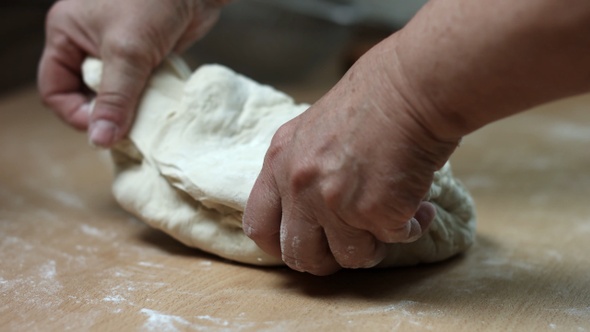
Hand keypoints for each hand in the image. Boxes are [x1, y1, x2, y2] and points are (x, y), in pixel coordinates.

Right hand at [38, 0, 227, 146]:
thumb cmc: (153, 2)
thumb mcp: (128, 52)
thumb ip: (116, 98)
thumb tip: (99, 140)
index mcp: (67, 35)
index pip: (55, 89)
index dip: (75, 114)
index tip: (103, 130)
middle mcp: (88, 45)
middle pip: (84, 95)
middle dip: (104, 115)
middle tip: (127, 132)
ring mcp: (118, 52)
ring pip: (115, 95)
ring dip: (129, 111)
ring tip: (144, 124)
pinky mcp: (146, 57)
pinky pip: (138, 89)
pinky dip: (147, 101)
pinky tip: (158, 111)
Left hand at [243, 36, 458, 275]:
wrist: (412, 85)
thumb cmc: (373, 97)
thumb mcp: (314, 129)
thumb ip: (304, 167)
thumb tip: (311, 209)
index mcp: (279, 161)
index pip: (258, 225)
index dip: (279, 246)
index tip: (304, 247)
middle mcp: (299, 185)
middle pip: (299, 255)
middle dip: (328, 260)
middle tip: (351, 245)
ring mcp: (333, 202)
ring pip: (351, 257)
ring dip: (374, 245)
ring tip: (392, 221)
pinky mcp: (374, 213)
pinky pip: (394, 241)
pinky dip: (412, 228)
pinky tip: (421, 208)